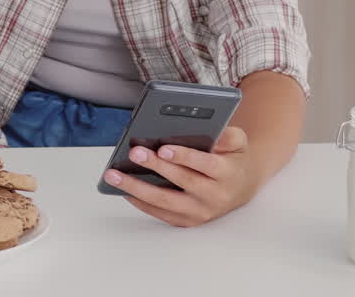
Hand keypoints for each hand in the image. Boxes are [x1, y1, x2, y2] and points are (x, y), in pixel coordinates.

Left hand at [103, 127, 256, 226]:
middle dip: (156, 167)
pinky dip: (140, 201)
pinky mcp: (187, 221)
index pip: (206, 165)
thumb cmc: (232, 159)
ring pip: (165, 202)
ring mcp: (199, 212)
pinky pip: (160, 213)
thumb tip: (210, 134)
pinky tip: (123, 188)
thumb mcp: (239, 141)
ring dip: (137, 188)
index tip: (164, 148)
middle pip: (181, 182)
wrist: (240, 187)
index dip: (184, 157)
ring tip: (114, 175)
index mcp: (227, 173)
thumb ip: (228, 135)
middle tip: (135, 153)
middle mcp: (213, 196)